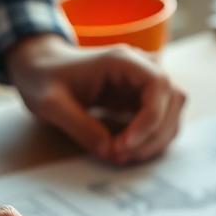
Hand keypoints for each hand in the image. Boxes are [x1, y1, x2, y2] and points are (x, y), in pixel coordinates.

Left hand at [5, 33, 185, 164]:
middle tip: (120, 156)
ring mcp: (144, 85)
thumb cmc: (45, 79)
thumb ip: (80, 126)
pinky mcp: (141, 101)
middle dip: (152, 135)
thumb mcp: (52, 103)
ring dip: (155, 141)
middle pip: (174, 101)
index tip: (124, 144)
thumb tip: (110, 152)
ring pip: (172, 114)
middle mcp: (141, 68)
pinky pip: (161, 122)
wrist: (42, 70)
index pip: (159, 85)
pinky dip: (150, 141)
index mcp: (123, 59)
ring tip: (122, 156)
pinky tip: (127, 151)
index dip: (150, 119)